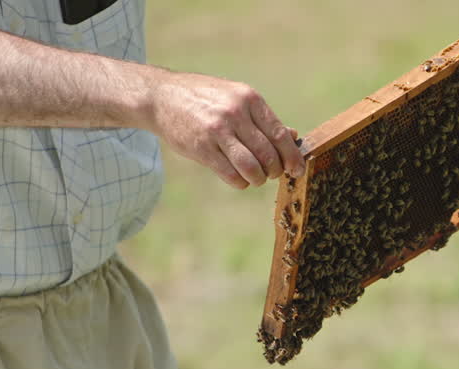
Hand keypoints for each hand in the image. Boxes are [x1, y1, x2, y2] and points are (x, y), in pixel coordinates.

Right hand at [149, 72, 304, 188]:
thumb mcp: (237, 97)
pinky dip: (240, 182)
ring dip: (258, 179)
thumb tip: (293, 136)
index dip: (292, 157)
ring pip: (251, 167)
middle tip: (272, 174)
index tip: (297, 169)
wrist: (162, 96)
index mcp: (249, 99)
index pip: (279, 134)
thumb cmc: (206, 99)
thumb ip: (263, 118)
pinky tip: (239, 179)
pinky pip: (230, 174)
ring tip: (256, 178)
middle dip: (275, 171)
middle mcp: (235, 113)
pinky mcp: (201, 148)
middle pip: (268, 154)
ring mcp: (217, 130)